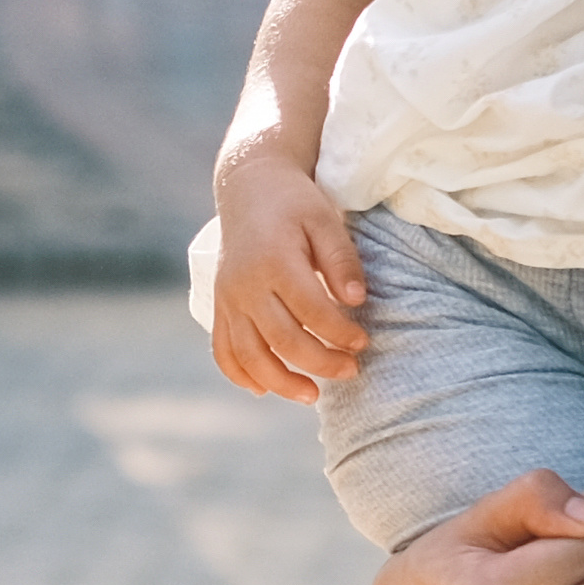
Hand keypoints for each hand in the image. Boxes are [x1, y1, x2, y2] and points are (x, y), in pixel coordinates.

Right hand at [204, 154, 368, 401]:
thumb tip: (356, 300)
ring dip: (280, 382)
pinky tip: (264, 390)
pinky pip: (223, 351)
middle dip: (320, 362)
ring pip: (249, 355)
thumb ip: (341, 260)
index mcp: (274, 261)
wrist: (249, 188)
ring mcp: (228, 298)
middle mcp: (245, 284)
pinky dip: (240, 375)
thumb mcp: (325, 220)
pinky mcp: (220, 306)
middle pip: (282, 340)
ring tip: (313, 396)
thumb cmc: (294, 204)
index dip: (340, 333)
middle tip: (351, 370)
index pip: (312, 311)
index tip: (363, 342)